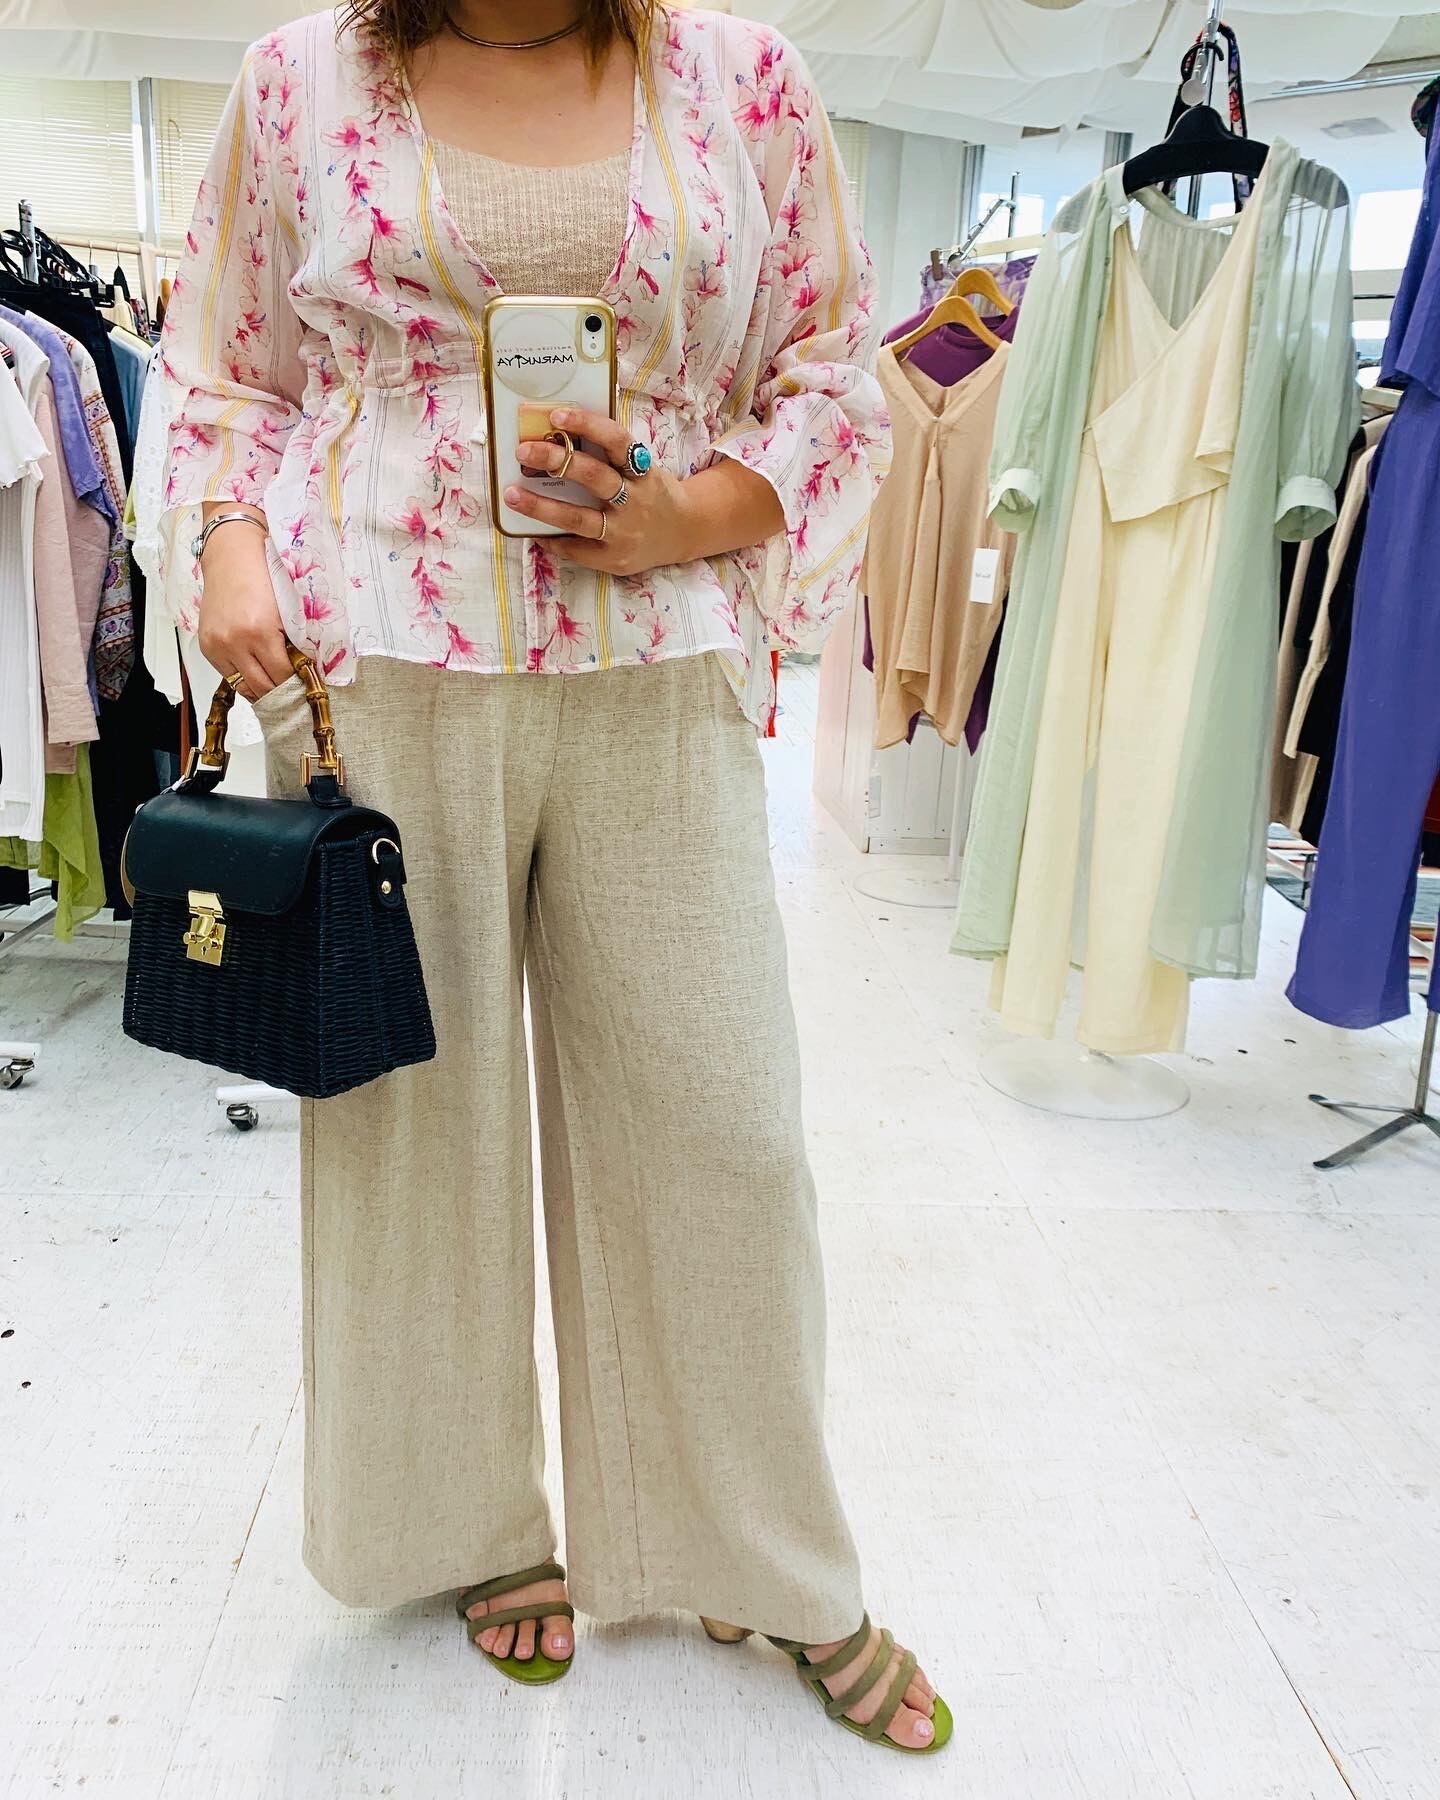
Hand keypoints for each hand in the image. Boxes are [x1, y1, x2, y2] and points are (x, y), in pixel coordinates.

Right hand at [195, 511, 291, 700]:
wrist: (231, 557)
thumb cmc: (263, 578)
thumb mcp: (287, 611)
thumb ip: (293, 643)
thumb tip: (303, 672)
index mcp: (260, 632)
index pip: (281, 676)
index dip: (296, 684)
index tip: (305, 686)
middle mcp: (235, 642)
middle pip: (261, 687)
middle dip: (280, 691)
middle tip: (293, 691)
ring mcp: (217, 645)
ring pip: (243, 686)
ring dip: (261, 689)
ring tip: (275, 686)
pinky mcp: (207, 646)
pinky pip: (227, 675)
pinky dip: (243, 677)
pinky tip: (255, 672)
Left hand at [508, 408, 695, 577]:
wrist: (684, 531)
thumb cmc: (651, 492)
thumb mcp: (642, 468)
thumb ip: (612, 456)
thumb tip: (560, 436)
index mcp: (642, 471)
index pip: (617, 441)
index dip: (587, 425)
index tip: (556, 416)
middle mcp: (635, 500)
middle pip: (593, 477)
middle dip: (555, 461)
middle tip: (523, 451)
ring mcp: (624, 532)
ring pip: (578, 518)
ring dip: (541, 507)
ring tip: (512, 495)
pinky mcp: (615, 558)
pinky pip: (577, 549)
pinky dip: (553, 540)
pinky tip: (534, 532)